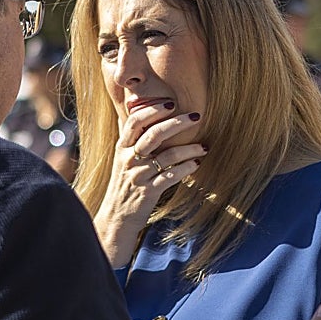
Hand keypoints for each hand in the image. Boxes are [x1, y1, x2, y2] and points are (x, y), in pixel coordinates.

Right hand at [92, 103, 204, 266]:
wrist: (116, 217)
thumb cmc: (125, 184)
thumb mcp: (123, 159)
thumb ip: (132, 138)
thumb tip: (140, 112)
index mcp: (122, 147)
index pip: (135, 121)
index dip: (153, 109)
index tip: (171, 102)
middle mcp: (129, 159)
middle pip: (153, 135)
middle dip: (176, 123)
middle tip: (196, 116)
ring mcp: (138, 176)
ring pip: (167, 156)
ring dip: (189, 149)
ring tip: (204, 146)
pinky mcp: (148, 192)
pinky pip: (170, 177)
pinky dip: (185, 169)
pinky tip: (196, 164)